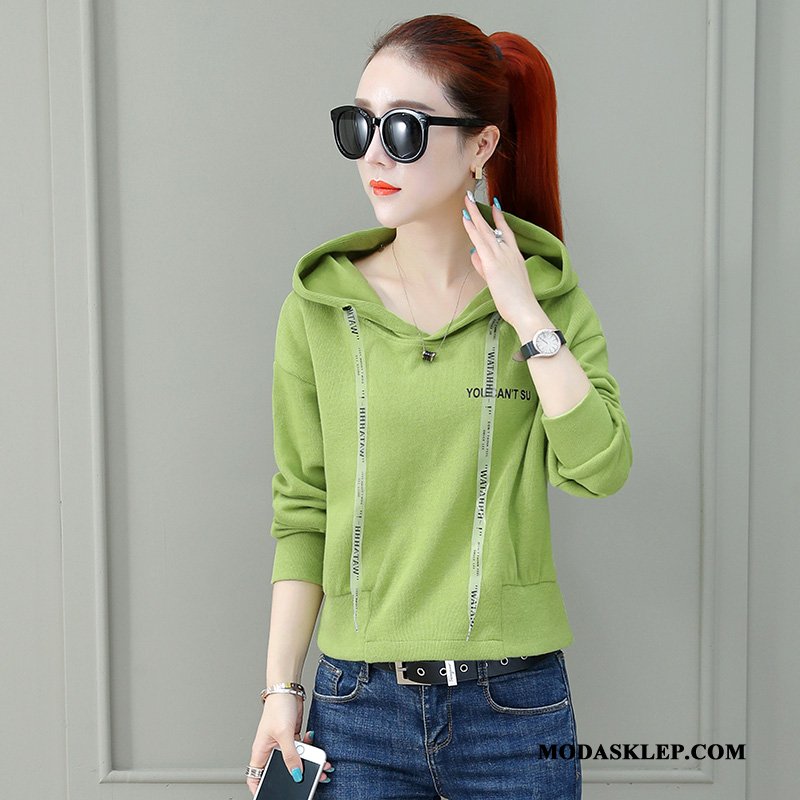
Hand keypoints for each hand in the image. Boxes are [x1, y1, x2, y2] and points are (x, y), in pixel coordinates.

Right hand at [247, 694, 333, 794]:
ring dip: (308, 765)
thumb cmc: (277, 707)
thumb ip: (290, 755)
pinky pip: (302, 751)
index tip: (268, 796)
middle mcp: (271, 749)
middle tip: (310, 781)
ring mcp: (282, 744)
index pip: (255, 776)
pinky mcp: (293, 738)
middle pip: (281, 771)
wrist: (288, 690)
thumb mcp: (284, 734)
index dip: (259, 789)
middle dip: (295, 777)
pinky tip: (316, 749)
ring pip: (295, 761)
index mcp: (260, 752)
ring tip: (321, 767)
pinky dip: (310, 752)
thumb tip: (296, 774)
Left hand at [462, 192, 541, 328]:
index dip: (499, 219)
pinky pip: (480, 241)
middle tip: (471, 198)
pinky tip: (466, 218)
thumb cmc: (516, 301)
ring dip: (474, 214)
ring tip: (466, 201)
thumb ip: (485, 267)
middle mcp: (509, 253)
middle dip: (481, 212)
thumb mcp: (500, 282)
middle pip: (493, 227)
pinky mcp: (493, 264)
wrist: (525, 310)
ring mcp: (502, 256)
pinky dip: (473, 228)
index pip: (507, 233)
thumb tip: (474, 254)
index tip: (494, 206)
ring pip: (485, 231)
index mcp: (515, 257)